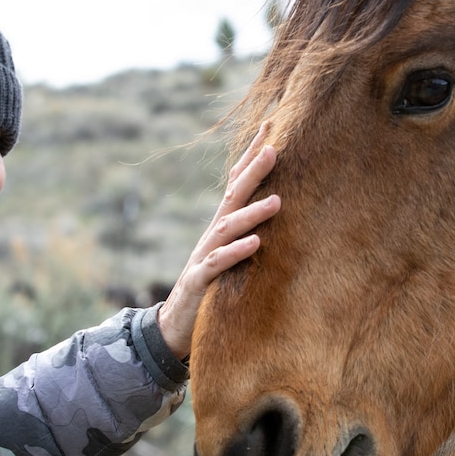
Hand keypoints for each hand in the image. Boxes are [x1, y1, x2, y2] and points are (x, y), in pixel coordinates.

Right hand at [157, 123, 279, 358]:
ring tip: (277, 201)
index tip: (270, 129)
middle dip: (252, 171)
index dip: (250, 157)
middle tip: (274, 148)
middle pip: (233, 195)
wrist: (175, 326)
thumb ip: (247, 233)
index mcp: (222, 226)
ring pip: (228, 228)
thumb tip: (279, 207)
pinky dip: (237, 252)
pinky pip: (219, 264)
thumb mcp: (231, 255)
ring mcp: (204, 255)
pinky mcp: (200, 281)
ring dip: (252, 213)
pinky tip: (256, 244)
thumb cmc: (210, 287)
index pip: (237, 183)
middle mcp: (212, 235)